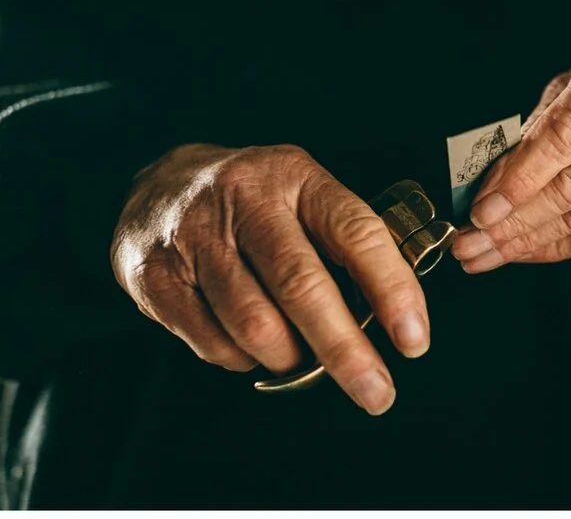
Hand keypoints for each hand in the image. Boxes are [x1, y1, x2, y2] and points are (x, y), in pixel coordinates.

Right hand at [110, 143, 424, 413]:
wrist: (159, 185)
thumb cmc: (254, 199)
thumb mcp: (304, 193)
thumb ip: (345, 242)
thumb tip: (392, 315)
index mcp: (298, 178)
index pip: (356, 233)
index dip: (391, 290)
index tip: (414, 339)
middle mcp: (246, 203)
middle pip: (302, 287)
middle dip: (345, 350)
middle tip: (376, 391)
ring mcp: (196, 239)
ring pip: (255, 324)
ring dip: (289, 359)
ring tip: (301, 361)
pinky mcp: (156, 278)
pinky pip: (212, 343)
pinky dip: (243, 359)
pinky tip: (252, 347)